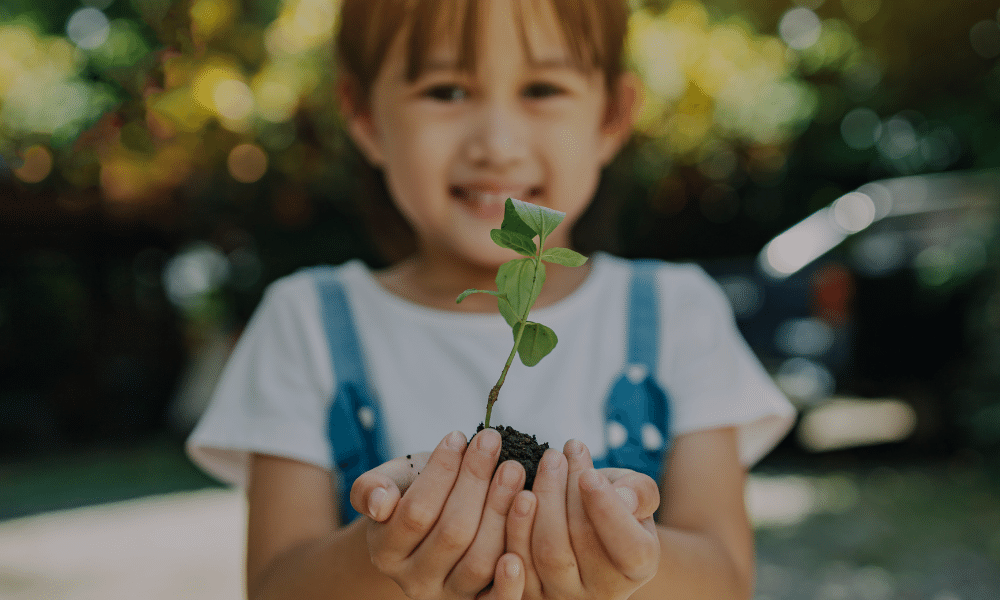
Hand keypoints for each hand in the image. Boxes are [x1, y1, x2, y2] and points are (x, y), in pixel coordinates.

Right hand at [350, 429, 526, 599]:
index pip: (416, 513)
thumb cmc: (415, 493)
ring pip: (479, 560)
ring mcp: (448, 596)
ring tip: (513, 470)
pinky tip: (520, 545)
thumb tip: (379, 502)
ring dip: (501, 511)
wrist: (435, 519)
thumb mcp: (389, 483)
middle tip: (492, 443)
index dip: (440, 473)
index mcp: (387, 552)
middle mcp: (415, 582)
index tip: (458, 436)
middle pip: (452, 534)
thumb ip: (372, 488)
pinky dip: (511, 579)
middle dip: (475, 482)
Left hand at [506, 440, 660, 599]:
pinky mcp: (532, 593)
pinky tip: (519, 492)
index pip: (630, 548)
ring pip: (545, 553)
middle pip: (582, 543)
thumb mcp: (636, 492)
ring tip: (542, 466)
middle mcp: (605, 591)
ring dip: (539, 501)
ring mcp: (566, 595)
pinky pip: (517, 562)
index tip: (589, 475)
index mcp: (639, 567)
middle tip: (555, 455)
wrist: (587, 523)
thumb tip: (622, 497)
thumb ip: (639, 491)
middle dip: (562, 492)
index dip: (608, 510)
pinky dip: (514, 524)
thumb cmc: (615, 502)